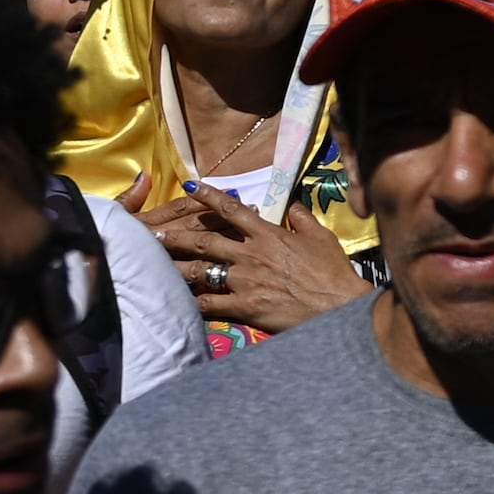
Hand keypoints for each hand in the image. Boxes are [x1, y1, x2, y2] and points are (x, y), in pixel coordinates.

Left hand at [142, 185, 361, 336]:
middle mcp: (250, 254)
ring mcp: (245, 281)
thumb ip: (302, 218)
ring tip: (154, 265)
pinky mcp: (244, 307)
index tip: (189, 186)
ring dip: (176, 266)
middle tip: (155, 234)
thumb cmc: (333, 272)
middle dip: (177, 236)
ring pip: (201, 270)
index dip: (208, 195)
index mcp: (268, 234)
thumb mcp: (321, 237)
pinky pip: (210, 304)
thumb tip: (290, 205)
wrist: (338, 307)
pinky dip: (191, 302)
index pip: (232, 209)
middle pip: (205, 240)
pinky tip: (175, 302)